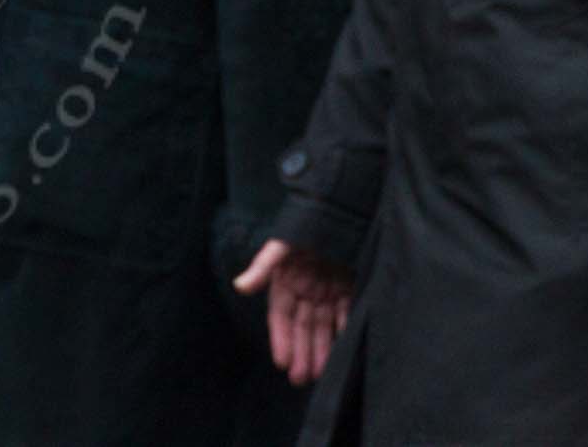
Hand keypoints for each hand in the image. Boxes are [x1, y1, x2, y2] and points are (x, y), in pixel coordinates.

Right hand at [234, 238, 353, 385]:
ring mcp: (326, 289)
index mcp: (285, 279)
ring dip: (320, 349)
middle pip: (302, 326)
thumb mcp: (281, 245)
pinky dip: (343, 331)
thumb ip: (262, 267)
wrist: (336, 208)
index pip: (281, 316)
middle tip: (301, 379)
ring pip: (323, 326)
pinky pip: (345, 313)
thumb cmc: (305, 225)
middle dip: (301, 352)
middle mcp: (304, 288)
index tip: (282, 363)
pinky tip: (343, 352)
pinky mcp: (347, 286)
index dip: (281, 339)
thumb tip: (240, 287)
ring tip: (318, 375)